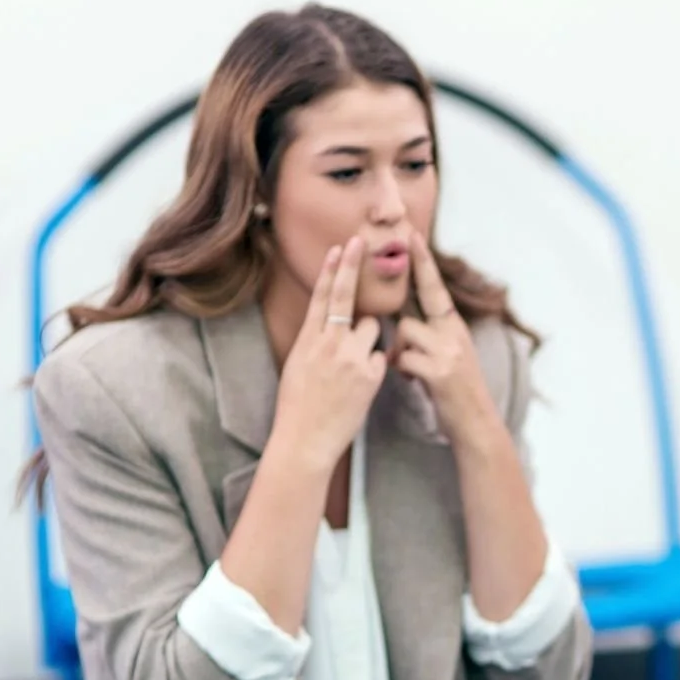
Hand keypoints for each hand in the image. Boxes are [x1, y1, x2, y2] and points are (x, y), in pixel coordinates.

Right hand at [270, 237, 388, 472]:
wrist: (305, 438)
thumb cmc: (298, 406)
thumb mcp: (298, 366)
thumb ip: (316, 342)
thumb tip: (329, 325)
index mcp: (308, 339)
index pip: (321, 296)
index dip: (332, 270)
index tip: (340, 247)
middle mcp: (329, 342)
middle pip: (345, 296)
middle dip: (352, 267)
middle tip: (359, 241)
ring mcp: (351, 357)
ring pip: (373, 328)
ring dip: (370, 339)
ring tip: (354, 368)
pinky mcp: (370, 374)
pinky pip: (381, 358)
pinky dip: (376, 368)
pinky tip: (361, 387)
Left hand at [391, 229, 497, 445]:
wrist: (477, 423)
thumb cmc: (456, 393)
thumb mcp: (450, 357)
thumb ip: (431, 337)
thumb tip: (403, 326)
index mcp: (455, 328)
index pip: (436, 289)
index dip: (424, 263)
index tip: (413, 236)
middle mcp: (454, 334)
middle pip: (412, 310)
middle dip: (401, 294)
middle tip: (400, 248)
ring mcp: (448, 352)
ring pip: (405, 332)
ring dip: (399, 351)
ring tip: (409, 369)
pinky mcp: (439, 372)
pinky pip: (405, 357)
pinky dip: (402, 369)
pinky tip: (413, 380)